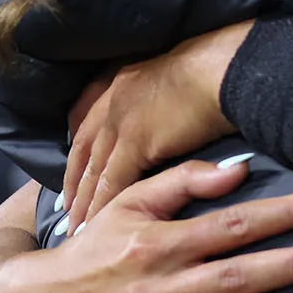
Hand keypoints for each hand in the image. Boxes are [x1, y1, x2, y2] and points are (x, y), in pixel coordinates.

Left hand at [64, 22, 253, 230]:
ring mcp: (121, 119)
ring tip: (75, 225)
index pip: (88, 115)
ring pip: (94, 167)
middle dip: (74, 177)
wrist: (225, 68)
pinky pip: (111, 181)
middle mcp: (114, 97)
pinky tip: (96, 224)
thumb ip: (166, 94)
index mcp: (123, 78)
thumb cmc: (216, 68)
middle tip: (66, 206)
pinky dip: (101, 205)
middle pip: (83, 145)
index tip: (75, 168)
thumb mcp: (179, 74)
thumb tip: (173, 112)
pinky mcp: (135, 142)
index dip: (81, 145)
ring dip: (82, 198)